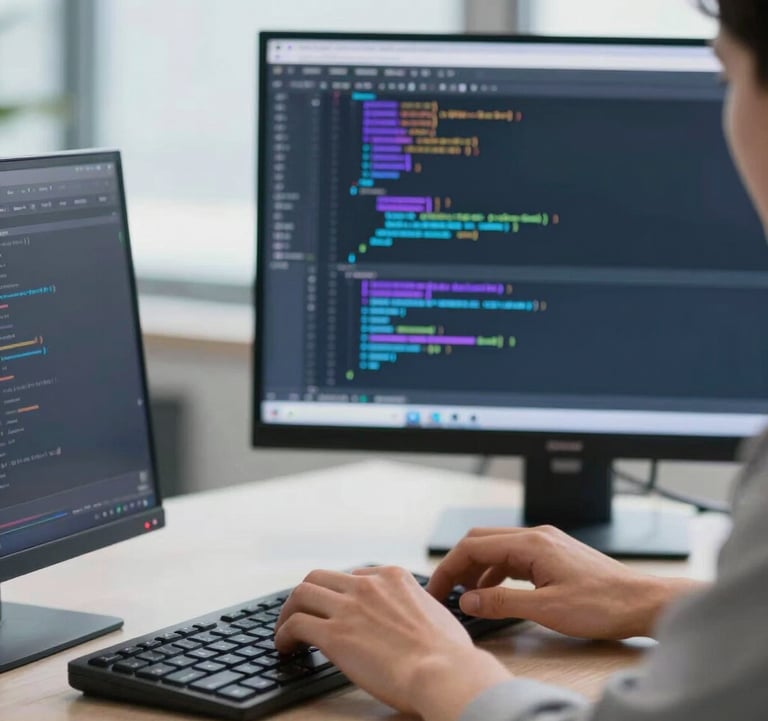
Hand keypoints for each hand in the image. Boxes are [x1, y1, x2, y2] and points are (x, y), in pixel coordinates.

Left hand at [274, 566, 511, 720]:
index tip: (334, 608)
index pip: (353, 575)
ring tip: (285, 630)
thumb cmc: (449, 654)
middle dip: (307, 595)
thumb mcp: (435, 611)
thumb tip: (414, 619)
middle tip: (301, 613)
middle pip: (320, 577)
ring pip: (302, 594)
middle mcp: (368, 585)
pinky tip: (285, 647)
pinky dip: (283, 634)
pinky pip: (295, 624)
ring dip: (288, 612)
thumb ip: (416, 607)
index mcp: (393, 577)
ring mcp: (349, 607)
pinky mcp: (334, 634)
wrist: (445, 672)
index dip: (339, 594)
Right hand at [427, 526, 702, 639]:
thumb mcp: (546, 609)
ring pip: (497, 548)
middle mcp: (536, 536)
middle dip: (458, 564)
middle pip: (481, 541)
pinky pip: (513, 558)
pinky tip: (494, 592)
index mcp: (531, 543)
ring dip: (476, 569)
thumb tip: (467, 599)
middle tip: (445, 590)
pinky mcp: (553, 555)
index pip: (473, 546)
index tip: (436, 588)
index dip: (449, 567)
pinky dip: (496, 572)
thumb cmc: (602, 605)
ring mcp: (545, 544)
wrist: (642, 602)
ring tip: (466, 595)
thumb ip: (501, 602)